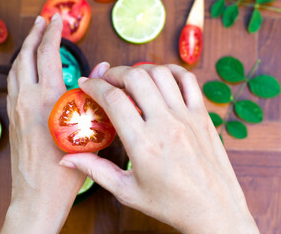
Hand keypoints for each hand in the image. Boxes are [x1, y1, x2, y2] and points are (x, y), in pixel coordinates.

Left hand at [1, 14, 85, 233]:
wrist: (37, 196)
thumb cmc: (65, 171)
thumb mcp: (88, 132)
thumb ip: (94, 97)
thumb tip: (102, 70)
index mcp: (47, 101)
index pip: (48, 55)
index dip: (54, 34)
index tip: (59, 20)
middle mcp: (26, 100)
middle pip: (26, 56)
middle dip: (35, 34)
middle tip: (43, 20)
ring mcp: (15, 109)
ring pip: (15, 68)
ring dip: (25, 49)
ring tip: (34, 38)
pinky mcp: (11, 118)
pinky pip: (12, 84)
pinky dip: (19, 68)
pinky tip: (26, 69)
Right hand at [59, 65, 259, 233]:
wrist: (213, 211)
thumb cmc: (170, 204)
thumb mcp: (127, 191)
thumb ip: (94, 170)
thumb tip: (67, 160)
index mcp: (143, 144)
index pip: (113, 99)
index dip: (94, 86)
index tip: (85, 84)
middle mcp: (165, 124)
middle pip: (136, 78)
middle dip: (115, 73)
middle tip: (106, 81)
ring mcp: (186, 117)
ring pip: (161, 74)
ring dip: (141, 70)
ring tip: (130, 79)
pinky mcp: (202, 116)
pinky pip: (188, 80)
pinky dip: (171, 71)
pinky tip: (160, 77)